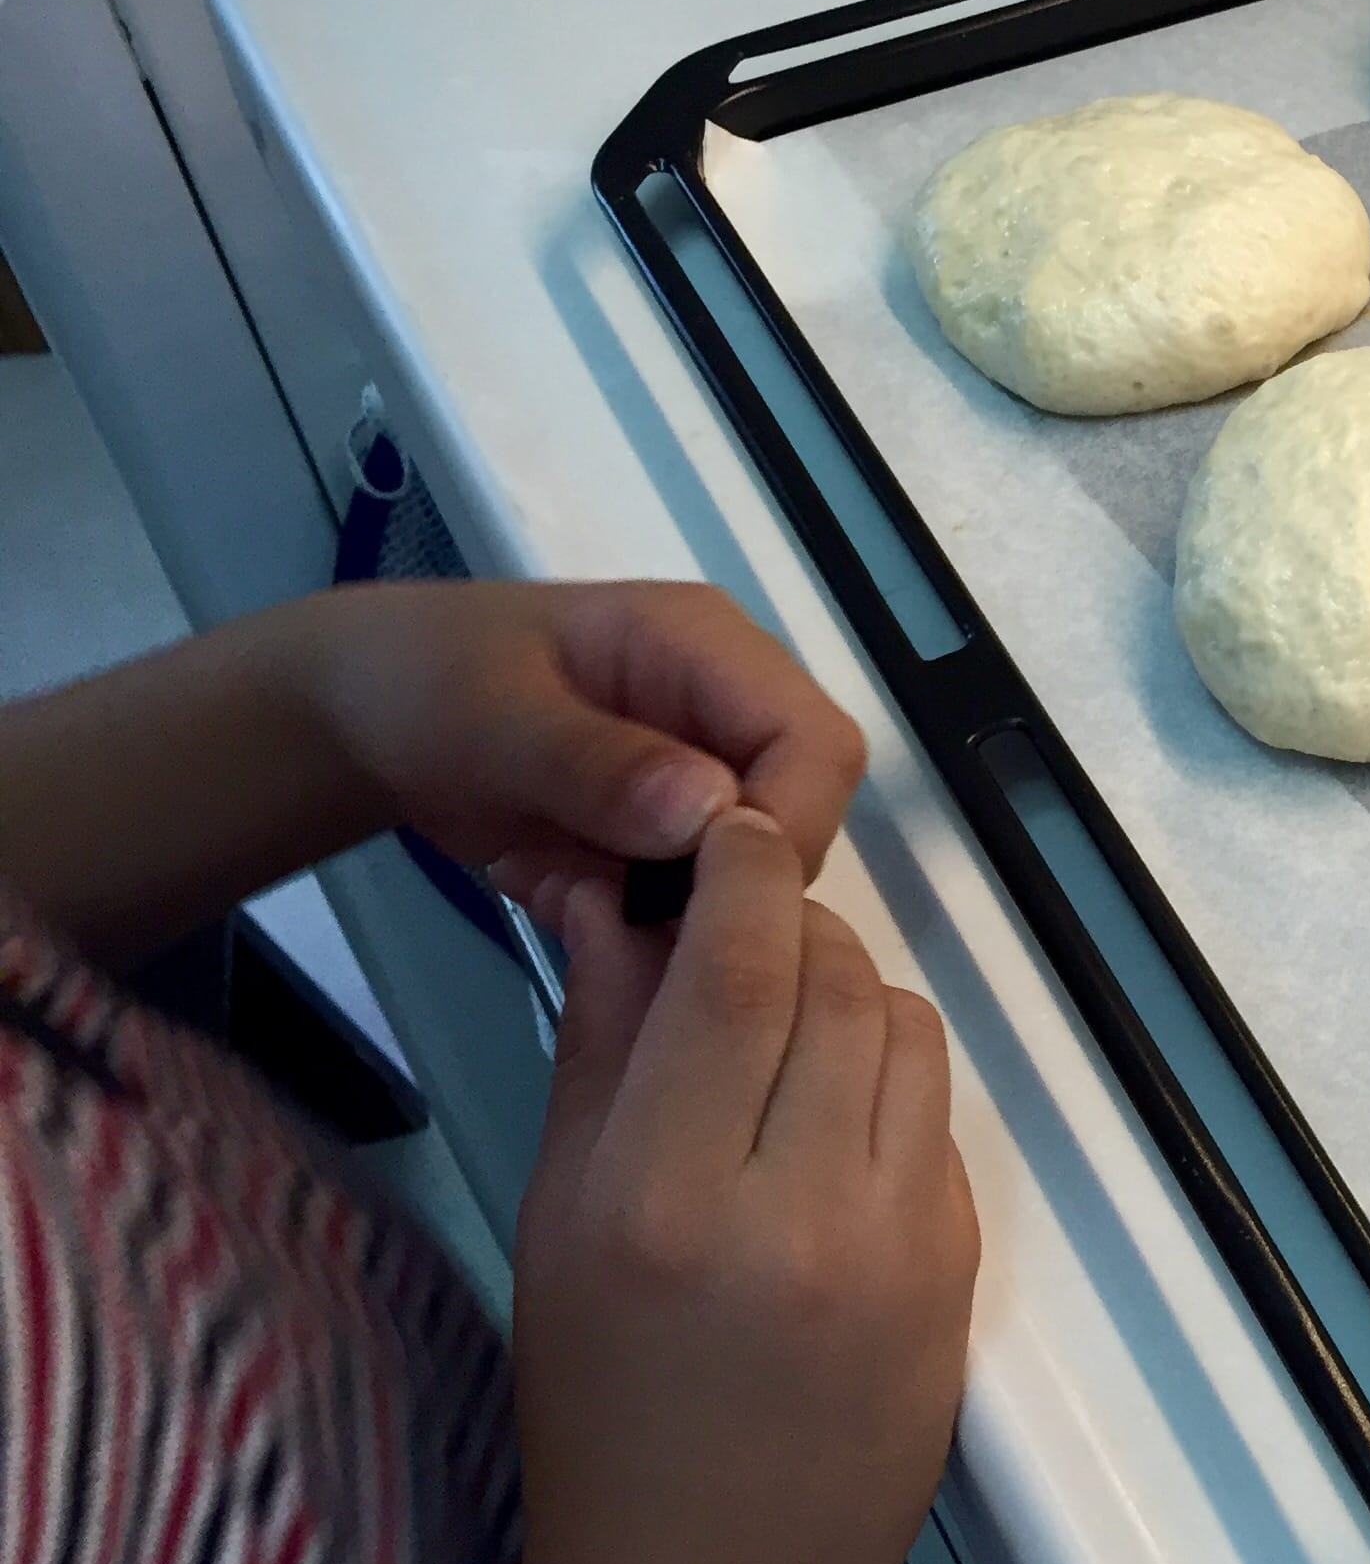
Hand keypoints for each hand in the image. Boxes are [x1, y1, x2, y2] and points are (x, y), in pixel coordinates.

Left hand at [297, 580, 867, 903]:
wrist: (358, 711)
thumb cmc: (421, 683)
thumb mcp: (491, 719)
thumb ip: (595, 764)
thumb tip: (712, 813)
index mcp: (708, 648)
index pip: (818, 744)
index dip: (785, 827)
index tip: (698, 894)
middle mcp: (728, 707)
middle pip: (799, 815)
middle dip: (716, 880)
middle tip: (601, 903)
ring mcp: (703, 769)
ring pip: (752, 870)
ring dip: (662, 905)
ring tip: (556, 889)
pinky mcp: (671, 825)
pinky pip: (692, 893)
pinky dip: (627, 915)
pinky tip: (550, 889)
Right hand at [427, 809, 977, 1563]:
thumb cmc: (600, 1413)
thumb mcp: (559, 1221)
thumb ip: (600, 1046)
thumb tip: (618, 895)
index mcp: (666, 1197)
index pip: (741, 963)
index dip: (745, 870)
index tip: (732, 833)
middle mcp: (797, 1210)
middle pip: (836, 978)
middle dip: (792, 933)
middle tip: (741, 942)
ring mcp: (899, 1243)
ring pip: (908, 1028)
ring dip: (850, 1002)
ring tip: (784, 1040)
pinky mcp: (962, 1269)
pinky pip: (938, 1116)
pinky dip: (888, 1090)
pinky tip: (828, 1134)